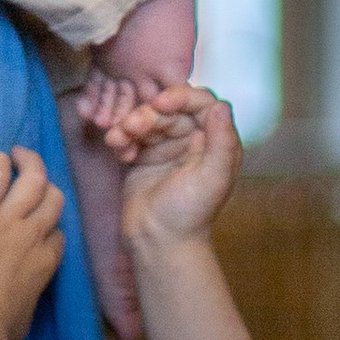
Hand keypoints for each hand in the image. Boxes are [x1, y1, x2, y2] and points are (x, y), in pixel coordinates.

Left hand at [0, 146, 67, 339]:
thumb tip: (21, 310)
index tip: (36, 225)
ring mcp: (9, 218)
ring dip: (29, 162)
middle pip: (53, 200)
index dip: (49, 227)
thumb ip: (27, 303)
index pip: (57, 235)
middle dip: (46, 187)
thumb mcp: (24, 319)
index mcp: (45, 262)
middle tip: (32, 178)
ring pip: (33, 179)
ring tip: (18, 153)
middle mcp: (33, 234)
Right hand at [118, 87, 241, 250]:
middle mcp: (192, 141)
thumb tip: (221, 106)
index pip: (201, 103)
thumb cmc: (189, 213)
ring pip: (147, 120)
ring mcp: (167, 148)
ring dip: (129, 124)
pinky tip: (118, 150)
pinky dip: (123, 138)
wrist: (158, 242)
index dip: (180, 96)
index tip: (159, 103)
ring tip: (116, 139)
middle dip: (147, 114)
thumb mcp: (213, 178)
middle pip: (169, 110)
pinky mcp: (144, 157)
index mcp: (215, 143)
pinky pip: (132, 135)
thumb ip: (222, 142)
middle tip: (130, 125)